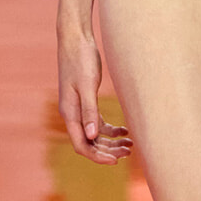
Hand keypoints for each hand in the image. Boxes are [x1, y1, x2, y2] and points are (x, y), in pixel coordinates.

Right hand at [57, 29, 132, 164]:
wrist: (75, 39)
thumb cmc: (80, 60)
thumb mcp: (87, 85)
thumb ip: (90, 111)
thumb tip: (92, 136)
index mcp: (70, 113)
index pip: (82, 145)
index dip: (98, 156)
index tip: (116, 161)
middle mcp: (72, 114)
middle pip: (90, 142)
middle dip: (108, 150)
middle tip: (128, 152)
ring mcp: (79, 108)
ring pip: (95, 134)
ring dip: (111, 141)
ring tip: (130, 144)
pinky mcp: (86, 100)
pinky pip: (98, 122)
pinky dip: (111, 129)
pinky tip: (125, 130)